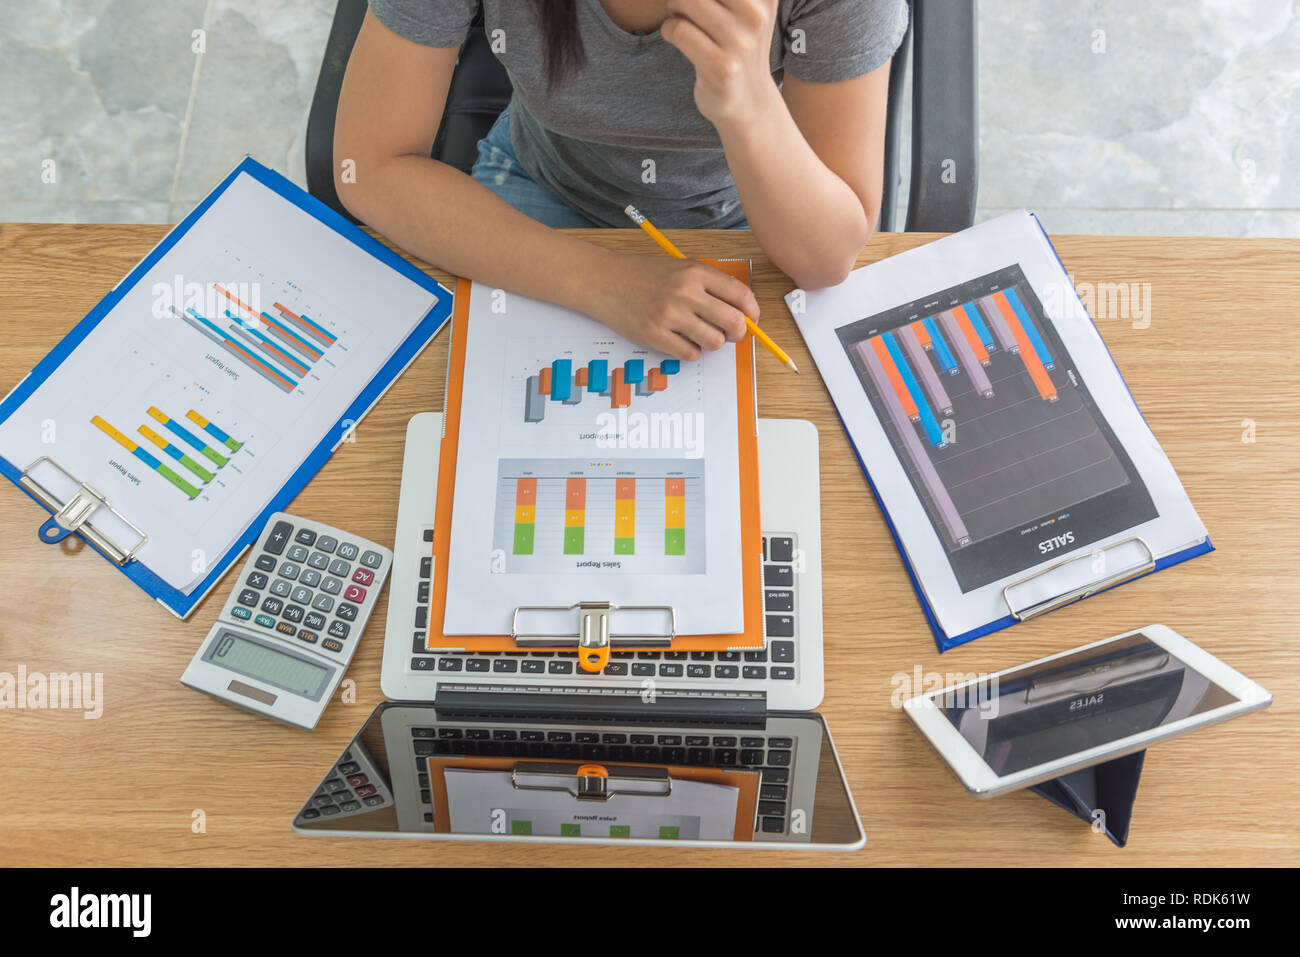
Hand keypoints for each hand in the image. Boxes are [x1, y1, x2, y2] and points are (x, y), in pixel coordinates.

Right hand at [586, 252, 758, 360]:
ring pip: (714, 342)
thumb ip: (708, 285)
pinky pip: (691, 354)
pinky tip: (681, 341)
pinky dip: (692, 352)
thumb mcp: (680, 268)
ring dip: (712, 343)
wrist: (605, 281)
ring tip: (699, 335)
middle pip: (733, 322)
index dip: (752, 312)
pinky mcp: (655, 335)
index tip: (751, 320)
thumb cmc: (644, 275)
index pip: (740, 295)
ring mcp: (669, 315)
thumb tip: (741, 312)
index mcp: (695, 272)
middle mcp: (685, 292)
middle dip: (738, 333)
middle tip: (730, 334)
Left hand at [662, 0, 781, 126]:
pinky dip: (669, 30)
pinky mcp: (722, 67)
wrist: (750, 103)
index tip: (699, 8)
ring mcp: (740, 42)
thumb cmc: (738, 46)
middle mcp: (757, 14)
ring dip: (674, 8)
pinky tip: (678, 38)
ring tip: (682, 19)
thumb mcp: (744, 7)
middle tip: (685, 7)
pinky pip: (678, 30)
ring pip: (684, 0)